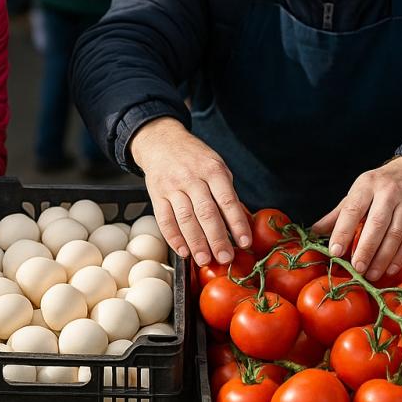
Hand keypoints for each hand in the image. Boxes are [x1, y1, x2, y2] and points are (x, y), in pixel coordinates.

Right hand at [130, 117, 251, 266]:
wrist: (161, 142)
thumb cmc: (194, 158)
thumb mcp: (215, 166)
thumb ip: (226, 192)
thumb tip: (239, 224)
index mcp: (212, 170)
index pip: (227, 200)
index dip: (237, 223)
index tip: (244, 242)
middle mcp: (191, 177)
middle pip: (206, 212)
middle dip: (217, 238)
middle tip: (225, 258)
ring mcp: (172, 186)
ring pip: (185, 218)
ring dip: (196, 242)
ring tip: (205, 260)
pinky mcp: (156, 194)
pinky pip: (164, 219)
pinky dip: (173, 238)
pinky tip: (183, 251)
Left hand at [311, 156, 401, 280]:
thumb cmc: (381, 186)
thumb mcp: (358, 192)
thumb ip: (338, 213)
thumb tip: (314, 231)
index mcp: (367, 186)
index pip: (352, 210)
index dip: (342, 232)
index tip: (335, 251)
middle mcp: (388, 193)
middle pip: (376, 224)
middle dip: (365, 249)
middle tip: (356, 268)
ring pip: (395, 234)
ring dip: (382, 258)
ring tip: (371, 274)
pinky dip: (400, 257)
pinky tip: (390, 269)